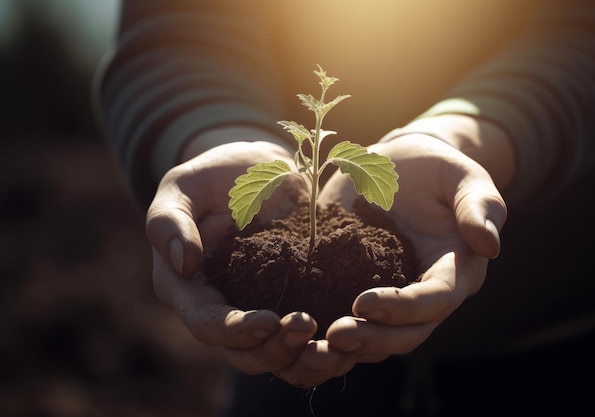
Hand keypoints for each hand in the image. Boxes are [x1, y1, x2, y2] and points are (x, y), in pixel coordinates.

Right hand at [146, 140, 317, 374]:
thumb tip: (183, 263)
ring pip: (277, 355)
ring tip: (337, 347)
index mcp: (187, 290)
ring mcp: (256, 310)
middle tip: (309, 327)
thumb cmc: (208, 179)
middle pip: (244, 353)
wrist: (251, 173)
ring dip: (305, 358)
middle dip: (276, 349)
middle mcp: (220, 310)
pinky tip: (352, 342)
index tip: (270, 321)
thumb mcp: (180, 189)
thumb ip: (170, 222)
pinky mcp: (289, 302)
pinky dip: (326, 347)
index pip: (207, 323)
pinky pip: (304, 339)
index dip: (236, 330)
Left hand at [273, 132, 506, 385]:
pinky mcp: (361, 290)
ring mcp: (393, 297)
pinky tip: (299, 336)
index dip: (402, 306)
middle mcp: (427, 294)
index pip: (435, 300)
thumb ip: (478, 206)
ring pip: (378, 338)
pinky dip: (328, 336)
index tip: (363, 303)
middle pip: (407, 332)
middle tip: (334, 335)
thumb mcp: (463, 176)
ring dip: (350, 347)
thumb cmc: (436, 169)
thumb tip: (489, 245)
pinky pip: (350, 321)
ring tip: (314, 346)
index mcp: (456, 270)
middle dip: (373, 338)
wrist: (399, 167)